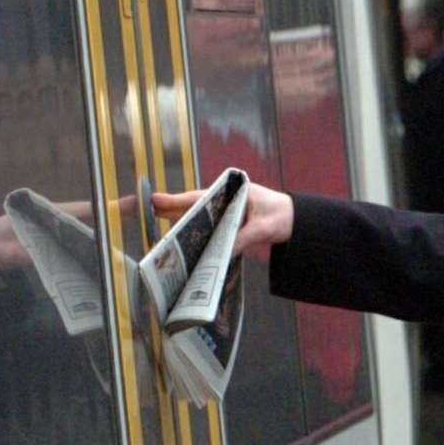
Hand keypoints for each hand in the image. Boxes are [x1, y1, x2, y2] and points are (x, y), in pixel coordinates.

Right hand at [151, 180, 293, 255]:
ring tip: (160, 232)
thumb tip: (222, 253)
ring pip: (198, 217)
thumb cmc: (283, 216)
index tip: (154, 201)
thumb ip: (244, 238)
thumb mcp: (264, 227)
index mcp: (232, 191)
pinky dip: (196, 233)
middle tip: (145, 213)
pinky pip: (209, 227)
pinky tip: (184, 243)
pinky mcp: (229, 223)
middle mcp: (225, 199)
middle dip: (170, 210)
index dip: (175, 201)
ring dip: (181, 223)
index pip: (199, 197)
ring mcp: (226, 211)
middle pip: (193, 205)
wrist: (297, 220)